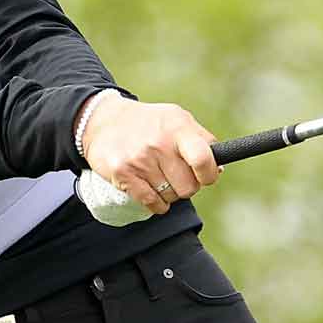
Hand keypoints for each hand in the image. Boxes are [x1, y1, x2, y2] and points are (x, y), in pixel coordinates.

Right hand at [79, 94, 221, 214]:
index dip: (208, 175)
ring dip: (168, 193)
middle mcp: (159, 144)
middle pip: (189, 187)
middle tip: (176, 176)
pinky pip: (151, 203)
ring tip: (159, 177)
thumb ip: (201, 141)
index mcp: (178, 128)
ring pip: (170, 197)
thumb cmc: (149, 123)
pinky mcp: (123, 174)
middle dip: (186, 186)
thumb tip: (218, 169)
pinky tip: (151, 190)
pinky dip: (156, 204)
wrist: (104, 121)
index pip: (203, 159)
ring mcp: (140, 160)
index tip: (205, 176)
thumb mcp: (177, 119)